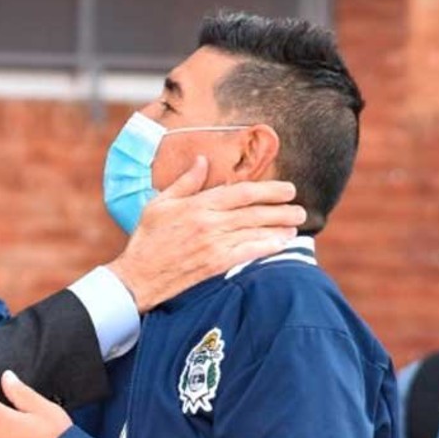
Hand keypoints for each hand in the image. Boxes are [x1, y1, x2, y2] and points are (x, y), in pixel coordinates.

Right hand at [107, 156, 305, 312]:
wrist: (138, 276)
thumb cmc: (146, 238)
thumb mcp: (159, 204)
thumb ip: (185, 183)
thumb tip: (202, 161)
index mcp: (196, 205)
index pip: (240, 193)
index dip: (268, 189)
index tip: (287, 189)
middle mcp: (209, 223)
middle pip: (254, 212)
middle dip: (281, 209)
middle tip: (300, 208)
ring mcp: (214, 245)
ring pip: (255, 231)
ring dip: (279, 227)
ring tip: (296, 224)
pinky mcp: (216, 264)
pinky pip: (249, 252)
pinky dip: (267, 247)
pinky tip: (281, 244)